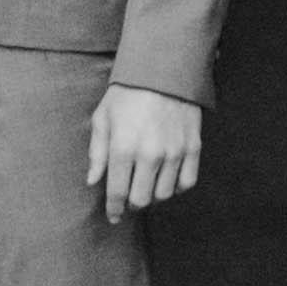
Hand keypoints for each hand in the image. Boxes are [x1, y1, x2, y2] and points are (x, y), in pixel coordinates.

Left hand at [84, 85, 202, 221]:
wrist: (164, 69)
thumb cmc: (127, 93)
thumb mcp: (102, 118)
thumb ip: (97, 152)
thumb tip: (92, 181)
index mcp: (123, 147)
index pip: (117, 193)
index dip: (113, 209)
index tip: (113, 216)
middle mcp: (150, 154)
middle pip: (142, 200)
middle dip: (132, 205)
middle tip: (127, 200)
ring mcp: (175, 152)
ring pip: (164, 195)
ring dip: (153, 197)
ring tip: (145, 187)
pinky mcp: (193, 147)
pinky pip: (186, 182)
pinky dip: (175, 187)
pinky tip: (165, 180)